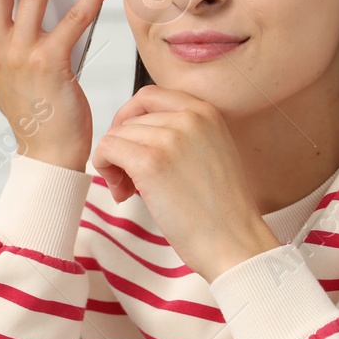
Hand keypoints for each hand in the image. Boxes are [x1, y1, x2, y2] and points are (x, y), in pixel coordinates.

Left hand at [90, 85, 281, 281]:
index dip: (130, 119)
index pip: (148, 96)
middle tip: (130, 178)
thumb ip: (182, 134)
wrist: (234, 241)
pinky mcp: (150, 162)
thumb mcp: (211, 152)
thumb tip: (137, 131)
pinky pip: (106, 150)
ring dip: (114, 163)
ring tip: (131, 191)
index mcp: (205, 112)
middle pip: (129, 119)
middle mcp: (188, 117)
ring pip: (115, 135)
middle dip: (123, 147)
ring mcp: (169, 138)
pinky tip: (123, 193)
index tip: (130, 144)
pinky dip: (105, 169)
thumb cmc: (222, 210)